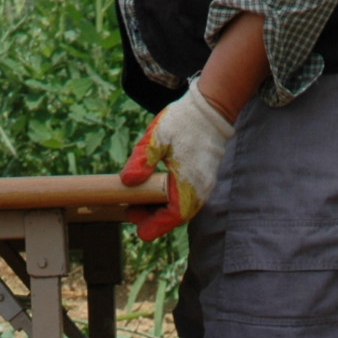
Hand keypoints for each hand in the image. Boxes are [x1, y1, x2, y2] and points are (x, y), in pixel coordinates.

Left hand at [119, 84, 234, 241]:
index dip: (155, 225)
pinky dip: (170, 200)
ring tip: (139, 201)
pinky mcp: (203, 179)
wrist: (210, 108)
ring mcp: (203, 185)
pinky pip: (186, 198)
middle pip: (176, 217)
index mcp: (188, 183)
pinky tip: (155, 191)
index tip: (138, 229)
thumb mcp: (157, 137)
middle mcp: (199, 190)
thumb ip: (141, 161)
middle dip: (153, 218)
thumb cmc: (183, 121)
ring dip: (161, 209)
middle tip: (130, 210)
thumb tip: (127, 182)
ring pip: (182, 208)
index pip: (173, 216)